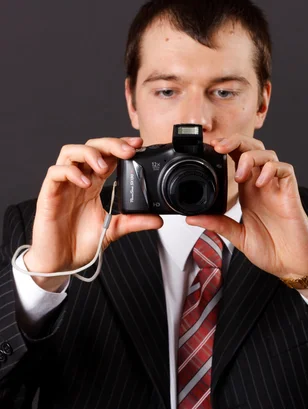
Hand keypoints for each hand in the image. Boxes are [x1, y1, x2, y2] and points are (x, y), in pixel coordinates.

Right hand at [24, 137, 162, 290]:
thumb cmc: (80, 244)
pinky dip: (71, 172)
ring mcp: (63, 186)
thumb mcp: (113, 230)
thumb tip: (157, 220)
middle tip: (127, 151)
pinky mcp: (49, 195)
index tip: (137, 145)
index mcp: (92, 185)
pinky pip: (55, 172)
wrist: (62, 263)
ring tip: (103, 167)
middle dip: (109, 144)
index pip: (106, 156)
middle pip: (90, 147)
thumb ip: (133, 222)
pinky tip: (85, 184)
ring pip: (70, 152)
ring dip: (89, 154)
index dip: (120, 146)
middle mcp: (78, 181)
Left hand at [186, 133, 307, 279]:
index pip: (237, 158)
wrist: (293, 264)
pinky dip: (272, 169)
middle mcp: (262, 185)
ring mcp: (276, 188)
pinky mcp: (290, 193)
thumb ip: (217, 224)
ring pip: (268, 154)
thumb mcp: (238, 237)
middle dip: (236, 141)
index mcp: (248, 192)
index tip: (210, 147)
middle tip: (219, 147)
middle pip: (252, 148)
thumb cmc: (272, 250)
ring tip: (240, 175)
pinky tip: (261, 182)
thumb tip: (191, 218)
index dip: (226, 147)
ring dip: (251, 157)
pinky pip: (284, 169)